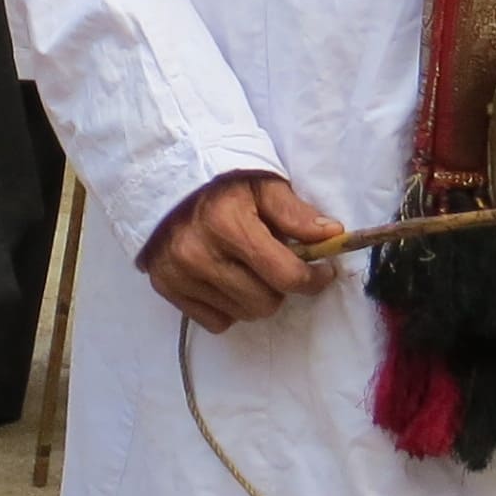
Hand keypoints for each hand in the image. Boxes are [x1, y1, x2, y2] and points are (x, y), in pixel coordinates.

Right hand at [144, 170, 338, 329]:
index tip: (321, 270)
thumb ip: (295, 213)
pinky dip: (227, 306)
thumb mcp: (262, 183)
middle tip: (276, 264)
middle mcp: (199, 253)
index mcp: (227, 223)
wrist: (162, 174)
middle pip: (265, 303)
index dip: (313, 278)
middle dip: (280, 287)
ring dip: (254, 296)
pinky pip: (215, 321)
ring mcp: (179, 273)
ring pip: (242, 314)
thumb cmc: (221, 179)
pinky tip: (224, 278)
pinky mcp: (165, 286)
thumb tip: (334, 236)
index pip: (286, 276)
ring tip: (247, 267)